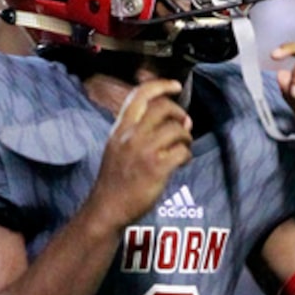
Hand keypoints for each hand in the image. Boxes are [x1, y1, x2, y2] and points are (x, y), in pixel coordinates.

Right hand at [91, 77, 193, 227]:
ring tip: (184, 146)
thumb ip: (135, 129)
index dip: (160, 85)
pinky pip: (182, 151)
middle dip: (179, 113)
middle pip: (163, 108)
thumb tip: (171, 118)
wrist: (107, 208)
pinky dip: (187, 155)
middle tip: (184, 124)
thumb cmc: (115, 180)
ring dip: (186, 136)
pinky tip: (182, 161)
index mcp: (120, 129)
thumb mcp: (116, 146)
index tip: (175, 86)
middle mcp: (130, 136)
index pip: (139, 95)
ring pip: (176, 129)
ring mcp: (143, 151)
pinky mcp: (156, 168)